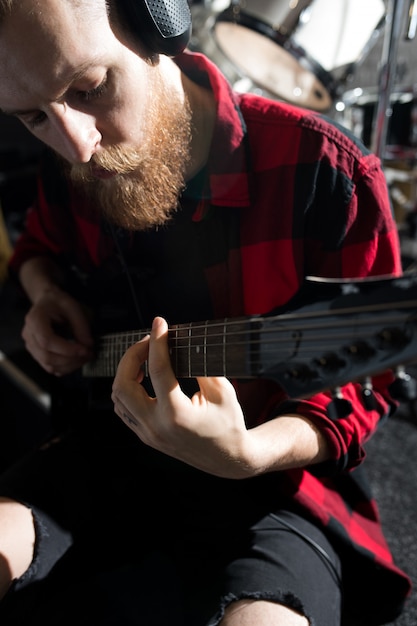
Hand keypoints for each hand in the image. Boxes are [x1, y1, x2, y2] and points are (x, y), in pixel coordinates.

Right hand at [21, 286, 93, 375]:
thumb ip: (81, 325)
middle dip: (71, 359)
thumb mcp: (72, 307)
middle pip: (47, 357)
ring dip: (71, 365)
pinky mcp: (37, 354)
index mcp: (34, 320)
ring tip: (86, 356)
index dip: (66, 349)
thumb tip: (88, 344)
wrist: (47, 302)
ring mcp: (31, 347)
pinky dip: (66, 368)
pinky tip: (77, 359)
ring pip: (49, 366)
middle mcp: (29, 335)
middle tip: (89, 353)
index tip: (84, 349)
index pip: (47, 341)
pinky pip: (51, 367)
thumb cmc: (58, 303)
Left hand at [111, 316, 252, 477]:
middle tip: (149, 341)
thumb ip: (200, 367)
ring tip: (145, 356)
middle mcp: (156, 426)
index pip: (158, 370)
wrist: (228, 459)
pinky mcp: (145, 436)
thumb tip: (181, 344)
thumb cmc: (230, 425)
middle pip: (124, 384)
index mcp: (177, 414)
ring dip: (127, 371)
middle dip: (132, 355)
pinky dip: (127, 388)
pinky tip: (141, 376)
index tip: (160, 323)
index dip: (157, 341)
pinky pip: (123, 409)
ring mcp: (147, 434)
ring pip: (119, 397)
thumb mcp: (223, 391)